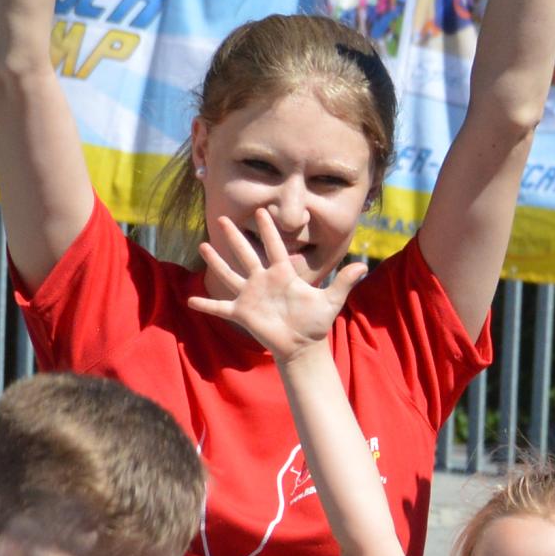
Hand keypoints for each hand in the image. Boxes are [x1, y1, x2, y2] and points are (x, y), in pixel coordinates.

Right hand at [190, 213, 364, 360]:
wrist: (302, 345)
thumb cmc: (315, 322)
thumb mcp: (331, 301)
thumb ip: (344, 282)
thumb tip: (364, 266)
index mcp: (283, 274)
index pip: (275, 246)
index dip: (269, 228)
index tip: (262, 210)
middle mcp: (263, 280)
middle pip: (246, 253)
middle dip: (235, 236)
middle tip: (222, 218)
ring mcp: (251, 295)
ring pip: (230, 274)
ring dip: (216, 261)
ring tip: (202, 245)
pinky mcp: (242, 313)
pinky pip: (220, 307)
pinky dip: (206, 304)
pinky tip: (190, 300)